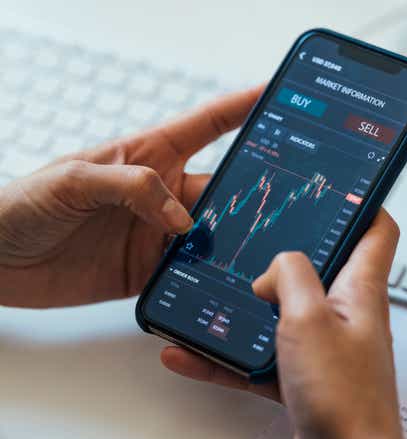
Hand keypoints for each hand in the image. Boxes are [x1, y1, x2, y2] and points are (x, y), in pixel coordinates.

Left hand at [0, 86, 262, 307]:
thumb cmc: (22, 204)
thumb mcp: (73, 179)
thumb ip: (132, 188)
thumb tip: (182, 220)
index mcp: (148, 156)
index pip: (207, 125)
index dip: (243, 107)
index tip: (277, 96)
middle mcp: (160, 194)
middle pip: (221, 187)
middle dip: (253, 191)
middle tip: (288, 199)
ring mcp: (157, 233)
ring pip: (213, 234)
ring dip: (234, 242)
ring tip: (261, 249)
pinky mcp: (147, 271)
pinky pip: (189, 274)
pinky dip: (208, 279)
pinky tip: (224, 282)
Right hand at [162, 211, 406, 438]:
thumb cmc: (345, 398)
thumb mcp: (309, 318)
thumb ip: (291, 277)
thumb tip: (276, 266)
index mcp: (360, 290)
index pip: (377, 230)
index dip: (363, 202)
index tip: (338, 186)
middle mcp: (346, 314)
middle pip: (322, 267)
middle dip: (287, 254)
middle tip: (254, 239)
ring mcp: (325, 347)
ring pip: (283, 314)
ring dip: (248, 308)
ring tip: (213, 296)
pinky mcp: (304, 378)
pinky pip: (261, 357)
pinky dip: (229, 355)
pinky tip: (192, 353)